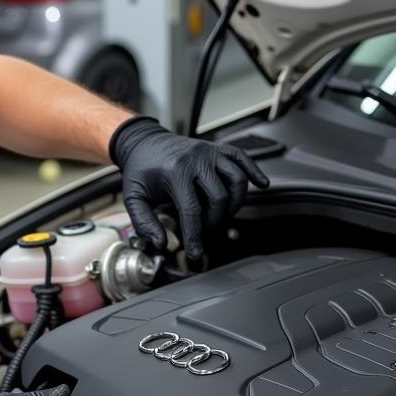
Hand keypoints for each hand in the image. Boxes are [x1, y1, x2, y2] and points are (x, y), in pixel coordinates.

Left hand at [109, 117, 268, 258]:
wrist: (143, 142)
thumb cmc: (140, 170)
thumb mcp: (134, 196)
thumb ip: (144, 222)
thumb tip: (161, 243)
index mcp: (175, 172)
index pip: (192, 210)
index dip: (195, 235)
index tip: (195, 253)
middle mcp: (196, 160)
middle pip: (219, 198)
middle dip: (214, 220)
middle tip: (203, 228)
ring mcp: (209, 152)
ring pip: (236, 180)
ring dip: (234, 203)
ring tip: (221, 214)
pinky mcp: (217, 148)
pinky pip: (242, 158)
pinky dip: (254, 172)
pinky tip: (261, 185)